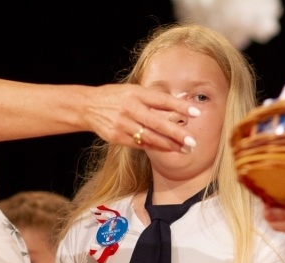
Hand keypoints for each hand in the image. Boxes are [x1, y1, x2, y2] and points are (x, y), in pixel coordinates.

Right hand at [85, 84, 199, 151]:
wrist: (88, 107)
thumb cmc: (116, 97)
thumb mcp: (134, 91)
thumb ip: (154, 98)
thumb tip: (181, 102)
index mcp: (136, 94)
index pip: (162, 100)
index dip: (180, 107)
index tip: (197, 113)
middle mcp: (130, 108)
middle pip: (157, 123)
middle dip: (176, 134)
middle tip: (192, 141)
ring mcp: (123, 124)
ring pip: (149, 137)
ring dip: (169, 145)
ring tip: (184, 150)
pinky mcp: (117, 137)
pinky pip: (140, 144)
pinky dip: (155, 147)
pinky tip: (167, 149)